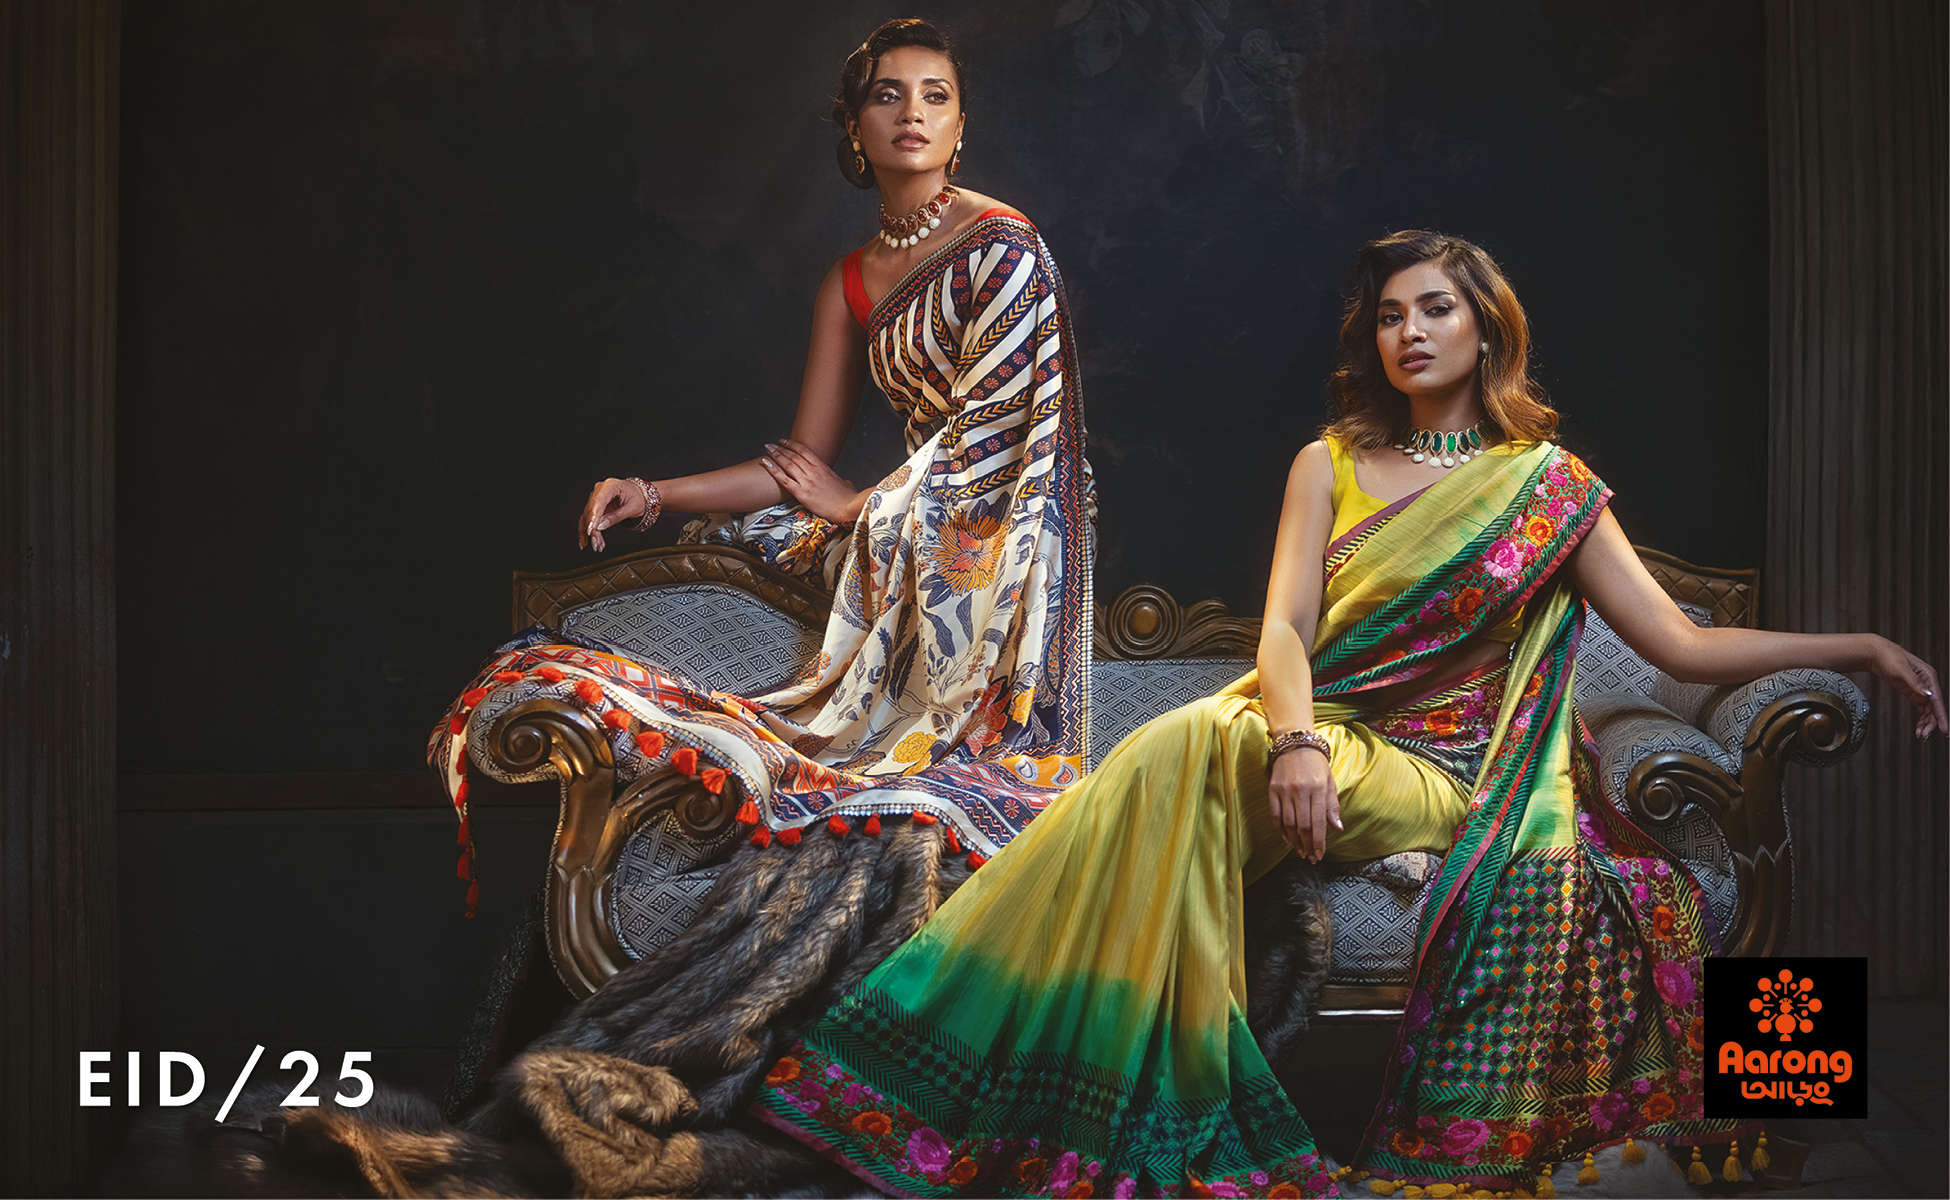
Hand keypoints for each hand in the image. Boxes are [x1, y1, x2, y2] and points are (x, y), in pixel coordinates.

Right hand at [578, 477, 643, 552]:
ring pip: (587, 516)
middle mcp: (600, 489)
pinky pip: (588, 518)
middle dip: (592, 529)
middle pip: (591, 510)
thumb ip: (617, 516)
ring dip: (590, 533)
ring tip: (596, 546)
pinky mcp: (595, 506)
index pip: (598, 502)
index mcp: (610, 486)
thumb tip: (601, 526)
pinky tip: (587, 542)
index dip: (593, 517)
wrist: (639, 494)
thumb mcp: (632, 508)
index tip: (591, 530)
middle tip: (596, 544)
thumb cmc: (638, 498)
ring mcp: (596, 497)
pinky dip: (588, 531)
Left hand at [759, 438, 863, 523]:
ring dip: (775, 454)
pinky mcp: (802, 493)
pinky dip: (773, 469)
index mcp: (823, 467)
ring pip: (787, 463)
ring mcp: (807, 481)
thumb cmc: (849, 498)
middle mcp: (813, 471)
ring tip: (767, 449)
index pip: (804, 451)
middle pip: (793, 455)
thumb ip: (842, 481)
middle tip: (770, 444)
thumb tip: (845, 482)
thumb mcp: (846, 485)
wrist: (849, 507)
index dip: (792, 444)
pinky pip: (784, 479)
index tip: (784, 441)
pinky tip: (765, 463)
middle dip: (780, 448)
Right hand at [1268, 745, 1340, 861]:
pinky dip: (1280, 829)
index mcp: (1318, 789)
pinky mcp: (1273, 790)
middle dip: (1307, 845)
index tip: (1319, 855)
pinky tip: (1286, 838)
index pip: (1318, 822)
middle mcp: (1301, 791)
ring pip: (1288, 823)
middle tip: (1310, 857)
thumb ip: (1332, 806)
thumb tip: (1337, 828)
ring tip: (1299, 851)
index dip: (1319, 842)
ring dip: (1294, 841)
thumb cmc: (1317, 765)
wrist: (1296, 744)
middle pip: (1303, 826)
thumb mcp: (1330, 782)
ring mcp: (1285, 791)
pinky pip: (1275, 815)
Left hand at [1865, 635, 1946, 739]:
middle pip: (1934, 707)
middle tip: (1924, 735)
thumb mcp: (1901, 670)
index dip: (1941, 716)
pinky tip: (1919, 727)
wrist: (1876, 654)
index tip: (1945, 729)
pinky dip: (1921, 718)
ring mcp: (1920, 689)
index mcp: (1929, 677)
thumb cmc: (1889, 658)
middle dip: (1931, 723)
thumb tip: (1927, 694)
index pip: (1937, 700)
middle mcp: (1927, 684)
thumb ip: (1914, 683)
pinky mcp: (1912, 692)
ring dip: (1926, 723)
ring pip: (1928, 710)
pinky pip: (1921, 708)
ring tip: (1920, 735)